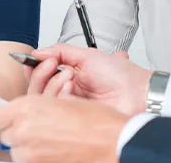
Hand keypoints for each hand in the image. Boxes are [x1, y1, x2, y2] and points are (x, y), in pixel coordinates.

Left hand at [0, 96, 128, 162]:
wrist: (114, 143)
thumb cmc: (96, 121)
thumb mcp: (63, 100)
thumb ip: (35, 105)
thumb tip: (22, 110)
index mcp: (28, 109)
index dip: (1, 114)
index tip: (6, 114)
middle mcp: (24, 133)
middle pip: (5, 134)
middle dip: (18, 130)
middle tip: (38, 126)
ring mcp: (30, 155)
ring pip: (16, 151)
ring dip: (28, 145)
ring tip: (52, 139)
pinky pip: (29, 162)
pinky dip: (38, 157)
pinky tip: (56, 149)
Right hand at [26, 44, 151, 115]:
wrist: (137, 92)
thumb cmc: (121, 75)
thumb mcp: (88, 55)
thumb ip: (61, 51)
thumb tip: (37, 52)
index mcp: (68, 77)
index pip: (40, 76)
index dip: (33, 68)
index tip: (33, 59)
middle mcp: (66, 93)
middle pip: (36, 89)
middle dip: (39, 74)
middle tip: (52, 64)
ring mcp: (69, 107)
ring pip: (41, 100)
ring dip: (50, 83)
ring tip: (69, 75)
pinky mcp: (72, 119)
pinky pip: (53, 109)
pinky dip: (59, 95)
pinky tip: (71, 88)